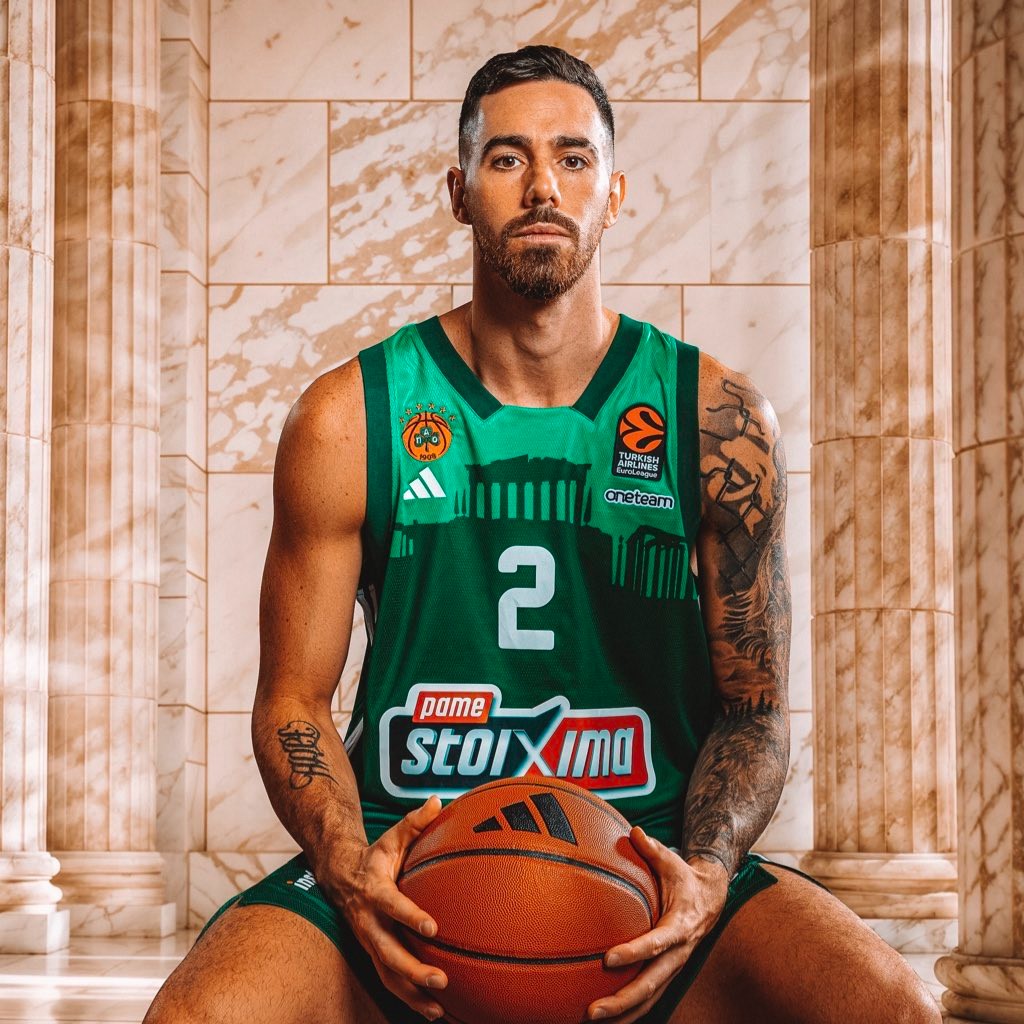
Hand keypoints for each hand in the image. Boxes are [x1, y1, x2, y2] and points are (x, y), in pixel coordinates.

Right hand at [323, 796, 447, 1020]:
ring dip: (411, 993)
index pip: (392, 906)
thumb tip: (439, 800)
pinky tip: (434, 1012)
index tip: (433, 928)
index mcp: (375, 891)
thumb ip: (415, 821)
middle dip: (413, 969)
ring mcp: (369, 941)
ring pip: (387, 974)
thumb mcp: (392, 835)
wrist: (339, 875)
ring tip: (439, 1009)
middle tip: (441, 979)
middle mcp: (369, 922)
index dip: (410, 917)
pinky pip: (389, 981)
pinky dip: (409, 999)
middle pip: (388, 951)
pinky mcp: (373, 953)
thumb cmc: (376, 854)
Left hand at [587, 827, 729, 1022]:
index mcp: (679, 925)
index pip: (655, 943)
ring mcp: (674, 967)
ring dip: (622, 1013)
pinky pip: (649, 997)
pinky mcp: (668, 973)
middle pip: (650, 984)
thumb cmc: (684, 876)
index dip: (633, 953)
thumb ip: (652, 849)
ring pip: (649, 998)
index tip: (607, 959)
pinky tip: (607, 1020)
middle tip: (591, 1010)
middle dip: (621, 1000)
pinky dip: (630, 1012)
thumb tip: (634, 831)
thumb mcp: (672, 861)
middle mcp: (678, 953)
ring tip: (590, 1021)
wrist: (712, 897)